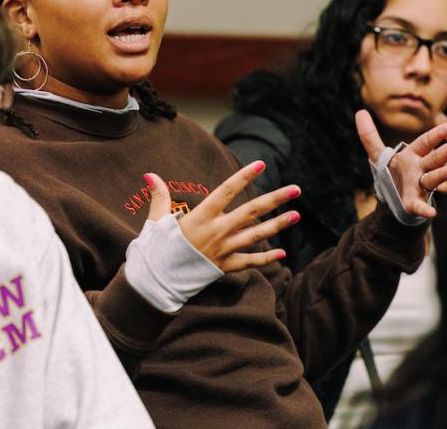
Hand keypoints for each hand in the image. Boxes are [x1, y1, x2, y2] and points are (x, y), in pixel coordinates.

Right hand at [144, 161, 300, 271]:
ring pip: (256, 235)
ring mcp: (223, 250)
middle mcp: (216, 232)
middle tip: (296, 189)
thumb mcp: (156, 220)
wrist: (156, 281)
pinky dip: (266, 258)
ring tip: (297, 215)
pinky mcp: (224, 267)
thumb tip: (150, 175)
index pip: (227, 191)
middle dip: (276, 199)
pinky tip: (283, 253)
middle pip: (252, 212)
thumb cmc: (156, 249)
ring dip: (278, 225)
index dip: (244, 176)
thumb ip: (159, 196)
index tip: (261, 164)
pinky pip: (249, 262)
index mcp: (201, 217)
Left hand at [355, 109, 446, 219]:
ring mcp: (419, 186)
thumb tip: (360, 111)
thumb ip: (369, 135)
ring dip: (443, 174)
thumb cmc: (393, 174)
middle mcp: (420, 169)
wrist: (393, 200)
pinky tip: (432, 212)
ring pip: (433, 179)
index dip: (439, 133)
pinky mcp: (413, 203)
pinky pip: (420, 206)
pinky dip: (425, 209)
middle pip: (435, 158)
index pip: (427, 141)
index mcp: (412, 155)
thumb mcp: (379, 155)